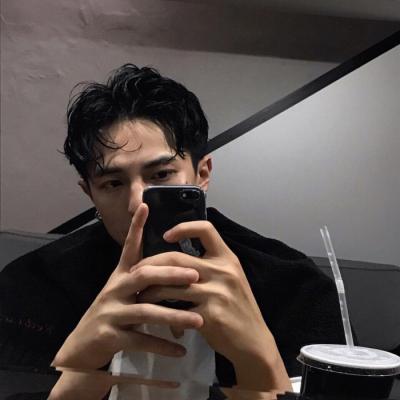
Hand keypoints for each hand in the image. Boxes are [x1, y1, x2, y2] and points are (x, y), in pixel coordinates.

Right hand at [52, 203, 202, 369]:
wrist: (83, 348)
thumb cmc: (111, 315)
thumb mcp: (123, 291)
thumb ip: (140, 276)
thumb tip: (169, 263)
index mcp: (120, 277)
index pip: (129, 248)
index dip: (136, 227)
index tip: (145, 206)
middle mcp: (114, 289)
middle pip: (144, 275)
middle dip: (171, 274)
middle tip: (196, 275)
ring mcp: (111, 312)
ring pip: (146, 310)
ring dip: (174, 315)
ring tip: (199, 321)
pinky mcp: (110, 336)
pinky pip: (141, 340)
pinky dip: (162, 345)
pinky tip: (181, 350)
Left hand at [136, 221, 290, 390]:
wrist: (253, 341)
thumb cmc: (238, 307)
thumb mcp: (231, 279)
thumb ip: (210, 267)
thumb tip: (175, 260)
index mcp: (228, 258)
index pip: (206, 229)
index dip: (184, 227)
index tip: (166, 236)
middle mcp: (223, 271)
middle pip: (177, 258)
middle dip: (151, 264)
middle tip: (136, 271)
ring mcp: (216, 293)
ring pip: (170, 286)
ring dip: (150, 291)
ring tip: (139, 295)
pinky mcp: (209, 316)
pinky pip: (176, 311)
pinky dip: (163, 313)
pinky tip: (156, 317)